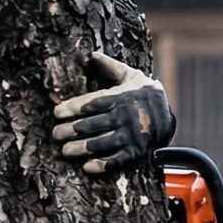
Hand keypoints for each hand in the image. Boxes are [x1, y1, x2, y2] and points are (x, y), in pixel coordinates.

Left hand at [52, 51, 175, 174]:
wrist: (167, 114)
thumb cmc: (141, 93)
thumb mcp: (129, 75)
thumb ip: (110, 66)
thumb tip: (91, 55)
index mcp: (120, 97)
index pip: (93, 102)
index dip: (73, 108)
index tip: (56, 112)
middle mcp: (124, 117)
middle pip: (93, 124)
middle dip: (72, 130)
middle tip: (55, 134)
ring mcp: (130, 135)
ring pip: (102, 143)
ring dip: (82, 148)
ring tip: (65, 151)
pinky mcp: (135, 151)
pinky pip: (117, 159)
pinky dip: (102, 164)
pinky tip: (87, 167)